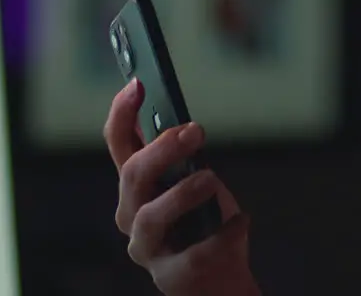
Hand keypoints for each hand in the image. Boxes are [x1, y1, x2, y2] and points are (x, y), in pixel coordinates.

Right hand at [105, 80, 259, 295]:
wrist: (218, 279)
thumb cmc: (204, 222)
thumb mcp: (193, 180)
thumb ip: (182, 158)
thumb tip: (183, 126)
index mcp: (135, 185)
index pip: (117, 143)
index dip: (121, 112)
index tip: (137, 84)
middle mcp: (130, 215)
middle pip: (133, 175)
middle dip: (163, 148)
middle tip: (196, 131)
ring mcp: (147, 248)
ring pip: (151, 216)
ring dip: (182, 193)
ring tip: (210, 178)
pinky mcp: (171, 276)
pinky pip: (195, 252)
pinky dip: (223, 232)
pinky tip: (242, 219)